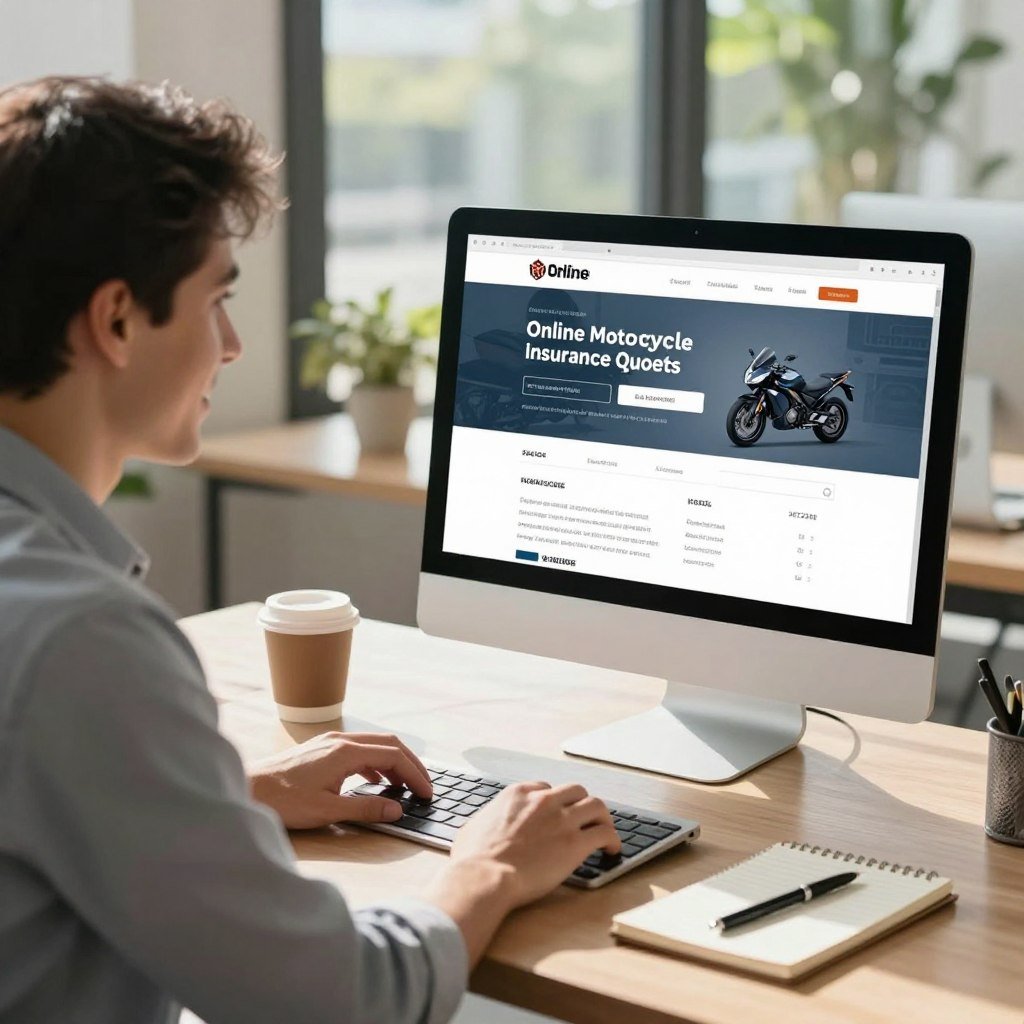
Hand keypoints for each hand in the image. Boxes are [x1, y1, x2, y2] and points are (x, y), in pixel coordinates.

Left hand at [247, 731, 431, 829]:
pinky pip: (359, 748)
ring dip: (394, 761)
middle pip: (388, 743)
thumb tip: (397, 809)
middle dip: (411, 763)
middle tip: (424, 786)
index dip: (415, 773)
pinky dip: (375, 761)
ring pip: (374, 744)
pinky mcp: (322, 749)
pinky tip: (376, 778)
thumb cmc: (283, 801)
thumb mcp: (328, 810)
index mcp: (345, 752)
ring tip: (404, 785)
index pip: (394, 755)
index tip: (427, 792)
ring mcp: (330, 742)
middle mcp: (340, 740)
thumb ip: (366, 808)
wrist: (247, 789)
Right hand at [449, 781, 621, 909]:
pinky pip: (604, 833)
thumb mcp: (473, 828)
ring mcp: (561, 820)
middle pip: (575, 791)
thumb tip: (480, 828)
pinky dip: (612, 839)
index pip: (545, 788)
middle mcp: (543, 801)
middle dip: (581, 803)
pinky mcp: (575, 843)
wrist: (484, 876)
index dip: (554, 802)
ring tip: (606, 831)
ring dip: (603, 817)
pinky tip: (612, 850)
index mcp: (518, 794)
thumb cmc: (473, 859)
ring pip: (596, 805)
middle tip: (586, 818)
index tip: (557, 814)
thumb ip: (485, 821)